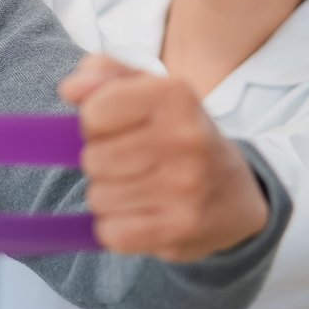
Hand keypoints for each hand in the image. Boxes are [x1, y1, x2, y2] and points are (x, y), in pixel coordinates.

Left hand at [61, 56, 268, 261]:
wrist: (237, 195)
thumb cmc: (180, 134)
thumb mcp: (149, 89)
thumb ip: (104, 74)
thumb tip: (70, 90)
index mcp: (175, 95)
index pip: (93, 114)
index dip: (94, 124)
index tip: (116, 128)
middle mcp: (185, 139)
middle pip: (93, 159)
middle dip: (101, 161)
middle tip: (131, 161)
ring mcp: (185, 188)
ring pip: (98, 197)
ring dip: (109, 195)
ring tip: (140, 186)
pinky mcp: (179, 230)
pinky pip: (110, 233)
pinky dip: (117, 227)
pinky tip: (143, 213)